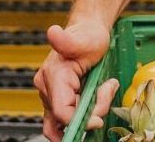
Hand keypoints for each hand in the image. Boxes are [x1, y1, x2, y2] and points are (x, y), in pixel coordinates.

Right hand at [33, 19, 118, 141]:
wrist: (88, 33)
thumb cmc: (87, 35)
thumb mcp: (84, 38)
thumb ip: (67, 41)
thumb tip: (52, 32)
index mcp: (53, 77)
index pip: (62, 112)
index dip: (81, 119)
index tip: (99, 117)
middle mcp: (47, 89)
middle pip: (66, 119)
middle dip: (90, 112)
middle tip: (107, 89)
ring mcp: (51, 96)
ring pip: (65, 122)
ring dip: (87, 113)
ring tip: (102, 90)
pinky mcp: (57, 100)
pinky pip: (64, 120)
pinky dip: (81, 117)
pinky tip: (94, 101)